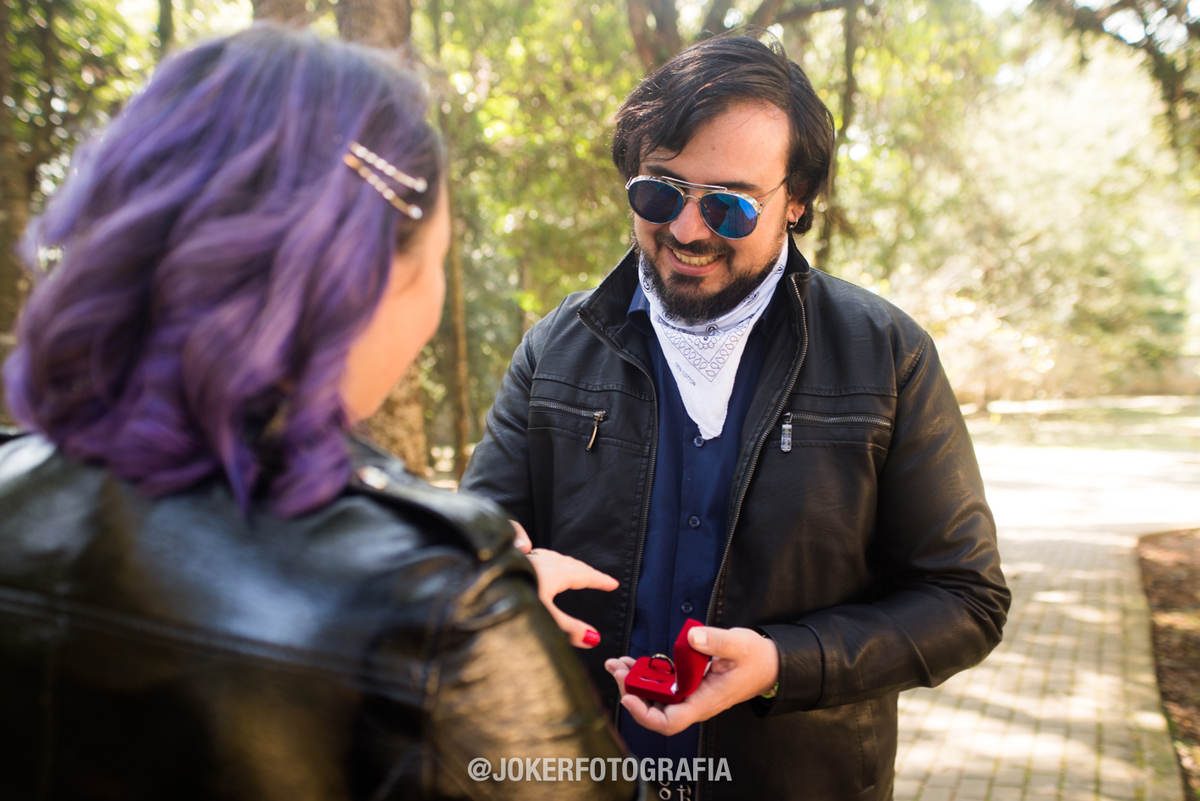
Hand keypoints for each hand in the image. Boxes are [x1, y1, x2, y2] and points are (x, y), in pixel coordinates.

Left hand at [509, 521, 618, 648]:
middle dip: (584, 570)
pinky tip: (532, 559)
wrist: (468, 585)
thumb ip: (568, 630)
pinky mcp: (506, 559)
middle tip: (596, 579)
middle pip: (567, 563)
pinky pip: (533, 554)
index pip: (582, 574)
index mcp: (552, 572)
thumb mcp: (543, 618)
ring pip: (549, 557)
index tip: (612, 583)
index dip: (599, 580)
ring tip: (570, 569)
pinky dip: (543, 557)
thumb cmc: (505, 600)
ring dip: (564, 563)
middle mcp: (538, 560)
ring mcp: (521, 558)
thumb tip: (594, 638)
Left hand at [604, 626, 778, 735]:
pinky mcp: (688, 684)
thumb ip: (715, 641)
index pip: (669, 721)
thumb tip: (691, 637)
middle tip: (616, 668)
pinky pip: (662, 685)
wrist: (769, 663)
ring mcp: (690, 694)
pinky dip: (645, 675)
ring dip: (634, 682)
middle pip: (655, 710)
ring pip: (655, 698)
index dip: (644, 714)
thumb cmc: (756, 659)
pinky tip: (633, 662)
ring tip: (617, 664)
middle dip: (631, 691)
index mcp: (705, 701)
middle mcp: (694, 702)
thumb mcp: (739, 645)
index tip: (628, 695)